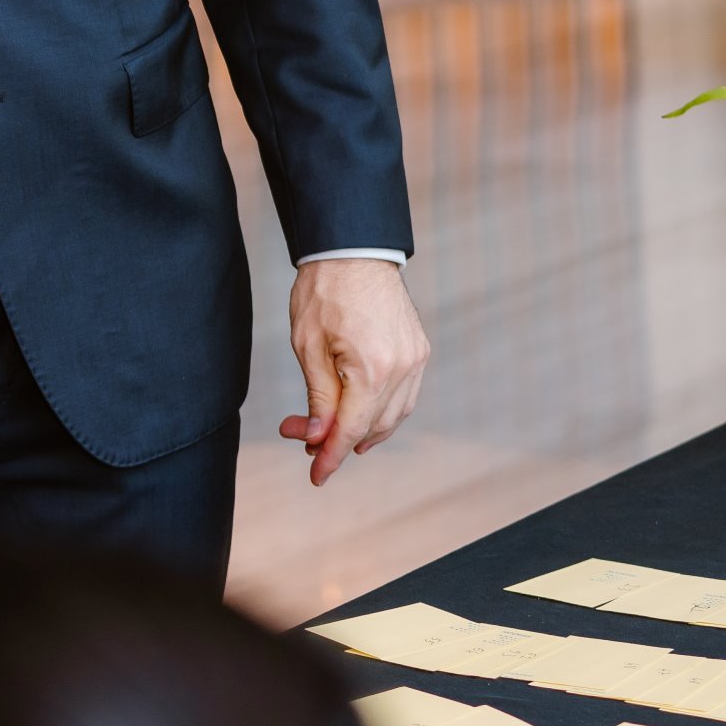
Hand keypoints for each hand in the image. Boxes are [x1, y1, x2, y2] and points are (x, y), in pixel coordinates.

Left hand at [278, 257, 428, 484]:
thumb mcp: (308, 346)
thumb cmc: (325, 291)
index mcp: (373, 369)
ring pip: (394, 416)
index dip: (331, 457)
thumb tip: (318, 439)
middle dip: (339, 441)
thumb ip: (318, 397)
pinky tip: (363, 416)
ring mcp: (416, 359)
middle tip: (305, 440)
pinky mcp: (419, 350)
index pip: (350, 429)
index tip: (315, 476)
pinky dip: (384, 412)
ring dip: (365, 431)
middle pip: (373, 427)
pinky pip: (405, 396)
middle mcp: (403, 368)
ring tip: (333, 436)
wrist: (354, 249)